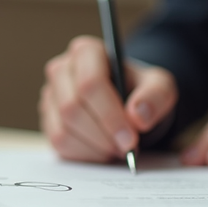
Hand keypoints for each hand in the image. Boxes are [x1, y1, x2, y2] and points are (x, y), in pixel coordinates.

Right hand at [39, 35, 176, 161]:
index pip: (90, 83)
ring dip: (94, 148)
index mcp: (86, 51)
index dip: (110, 115)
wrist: (127, 103)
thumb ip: (155, 97)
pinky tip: (102, 151)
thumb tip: (138, 117)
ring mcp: (50, 96)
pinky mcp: (48, 119)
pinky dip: (84, 155)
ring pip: (63, 129)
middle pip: (72, 108)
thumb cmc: (140, 90)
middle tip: (126, 149)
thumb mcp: (160, 87)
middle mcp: (61, 69)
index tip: (130, 138)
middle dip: (102, 136)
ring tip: (117, 149)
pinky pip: (59, 144)